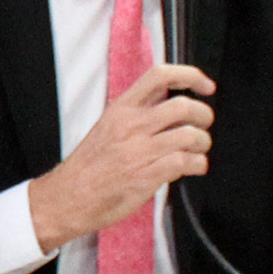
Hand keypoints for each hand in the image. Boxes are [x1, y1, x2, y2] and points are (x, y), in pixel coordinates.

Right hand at [29, 63, 213, 251]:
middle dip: (204, 115)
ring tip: (198, 150)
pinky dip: (199, 164)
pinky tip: (194, 167)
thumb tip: (168, 107)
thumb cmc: (87, 168)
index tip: (205, 86)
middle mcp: (131, 126)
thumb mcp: (106, 127)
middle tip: (204, 124)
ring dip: (203, 143)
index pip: (160, 76)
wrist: (67, 198)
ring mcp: (139, 151)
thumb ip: (135, 114)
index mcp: (120, 109)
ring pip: (190, 135)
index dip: (190, 75)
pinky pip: (186, 162)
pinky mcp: (147, 175)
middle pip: (183, 105)